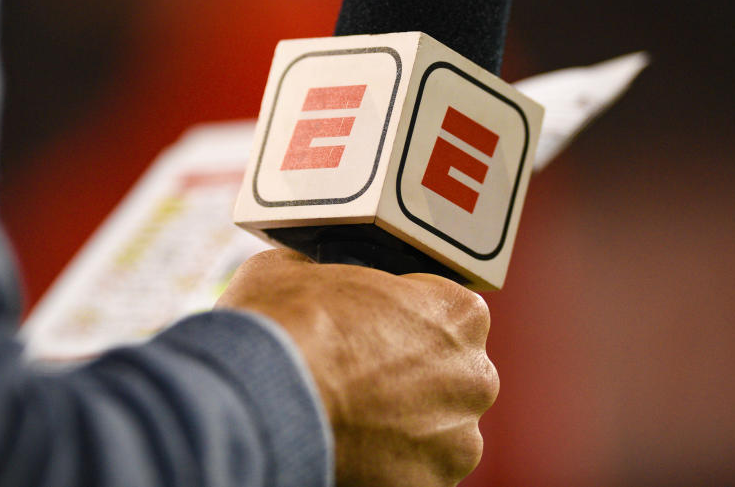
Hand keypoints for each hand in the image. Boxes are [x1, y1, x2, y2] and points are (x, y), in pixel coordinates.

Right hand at [217, 249, 497, 486]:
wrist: (260, 398)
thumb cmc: (284, 325)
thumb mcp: (294, 268)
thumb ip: (324, 274)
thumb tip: (306, 276)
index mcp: (459, 313)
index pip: (444, 310)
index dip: (404, 316)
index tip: (374, 326)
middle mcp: (474, 377)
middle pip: (449, 374)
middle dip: (412, 375)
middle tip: (360, 373)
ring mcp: (457, 439)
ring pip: (437, 428)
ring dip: (404, 423)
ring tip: (351, 413)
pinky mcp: (429, 485)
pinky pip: (414, 470)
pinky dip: (388, 463)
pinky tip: (351, 444)